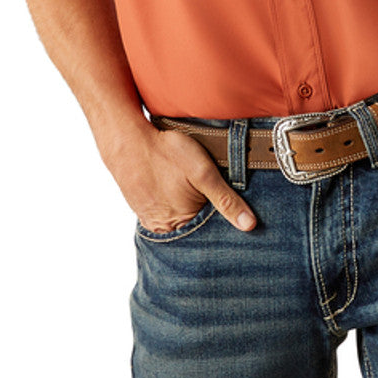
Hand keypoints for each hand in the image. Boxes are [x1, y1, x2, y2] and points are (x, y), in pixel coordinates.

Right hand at [105, 124, 256, 233]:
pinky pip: (165, 217)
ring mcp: (152, 222)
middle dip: (208, 222)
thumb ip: (226, 200)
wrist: (127, 141)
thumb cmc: (166, 153)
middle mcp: (166, 230)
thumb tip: (249, 225)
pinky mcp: (144, 212)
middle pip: (196, 233)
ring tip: (191, 194)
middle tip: (210, 199)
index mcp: (182, 224)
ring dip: (191, 214)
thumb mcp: (203, 173)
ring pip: (181, 224)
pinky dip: (176, 208)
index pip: (212, 235)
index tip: (237, 217)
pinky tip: (177, 193)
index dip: (226, 226)